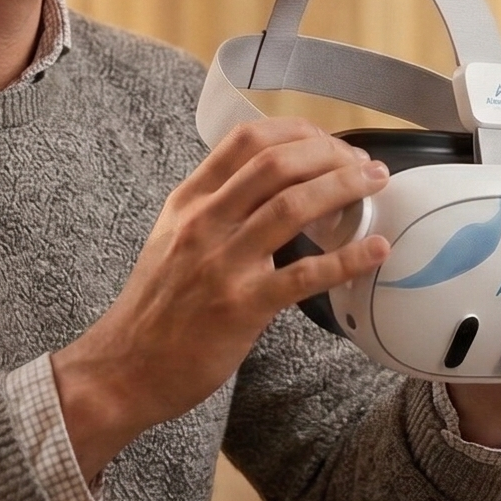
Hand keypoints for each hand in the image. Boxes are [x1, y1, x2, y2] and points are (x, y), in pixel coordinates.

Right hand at [54, 119, 390, 481]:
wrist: (124, 368)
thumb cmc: (156, 306)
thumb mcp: (172, 238)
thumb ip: (214, 207)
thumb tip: (270, 185)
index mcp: (189, 201)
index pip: (246, 141)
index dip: (299, 132)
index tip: (330, 143)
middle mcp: (204, 223)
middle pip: (277, 163)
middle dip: (330, 155)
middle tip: (363, 166)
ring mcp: (223, 263)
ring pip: (293, 206)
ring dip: (344, 189)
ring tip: (376, 186)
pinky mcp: (242, 306)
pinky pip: (305, 274)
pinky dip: (348, 258)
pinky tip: (376, 250)